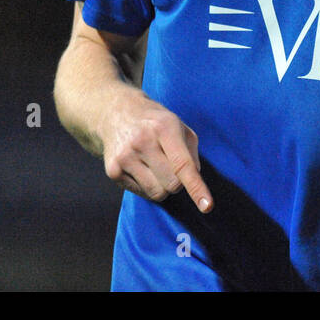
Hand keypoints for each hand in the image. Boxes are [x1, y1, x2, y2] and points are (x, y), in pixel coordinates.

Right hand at [100, 88, 213, 212]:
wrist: (116, 113)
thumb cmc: (155, 122)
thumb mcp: (179, 126)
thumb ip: (191, 153)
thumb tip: (193, 179)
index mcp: (164, 126)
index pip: (182, 164)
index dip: (196, 187)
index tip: (207, 207)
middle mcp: (142, 141)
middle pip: (173, 184)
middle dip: (178, 181)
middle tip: (170, 164)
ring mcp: (125, 157)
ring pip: (157, 193)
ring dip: (163, 186)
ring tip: (155, 166)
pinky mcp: (113, 170)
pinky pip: (142, 194)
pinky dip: (148, 186)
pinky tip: (140, 167)